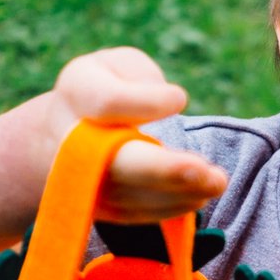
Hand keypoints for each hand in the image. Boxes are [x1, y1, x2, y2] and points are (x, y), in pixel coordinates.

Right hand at [45, 47, 227, 223]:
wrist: (63, 132)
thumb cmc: (106, 88)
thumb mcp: (121, 65)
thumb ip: (142, 77)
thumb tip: (170, 104)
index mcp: (77, 93)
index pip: (109, 102)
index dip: (148, 102)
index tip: (179, 98)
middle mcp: (71, 142)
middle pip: (114, 162)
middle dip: (162, 170)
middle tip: (203, 170)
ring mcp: (82, 182)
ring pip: (130, 196)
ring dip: (178, 193)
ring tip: (215, 182)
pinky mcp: (100, 207)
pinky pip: (135, 213)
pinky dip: (171, 206)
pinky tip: (200, 194)